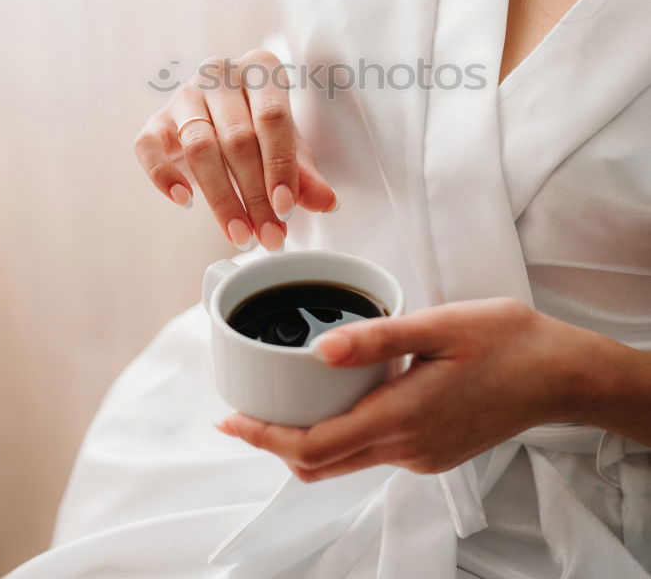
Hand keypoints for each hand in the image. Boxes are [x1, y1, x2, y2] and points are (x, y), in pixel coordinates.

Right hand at [135, 48, 336, 249]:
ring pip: (198, 146)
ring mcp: (184, 94)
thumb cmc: (261, 129)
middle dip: (253, 194)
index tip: (285, 208)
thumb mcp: (289, 148)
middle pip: (237, 138)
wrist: (221, 117)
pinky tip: (185, 200)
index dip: (279, 167)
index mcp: (260, 69)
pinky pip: (148, 147)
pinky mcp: (156, 119)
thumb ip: (305, 175)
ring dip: (220, 197)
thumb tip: (326, 201)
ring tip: (239, 233)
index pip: (272, 118)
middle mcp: (219, 73)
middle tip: (267, 235)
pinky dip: (164, 176)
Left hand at [217, 298, 608, 479]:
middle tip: (243, 415)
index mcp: (403, 416)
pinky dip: (342, 435)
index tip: (230, 421)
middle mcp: (407, 447)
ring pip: (345, 462)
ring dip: (306, 441)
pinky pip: (373, 452)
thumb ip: (378, 338)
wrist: (560, 374)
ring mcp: (421, 455)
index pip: (314, 446)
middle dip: (274, 444)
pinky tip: (340, 399)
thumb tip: (320, 351)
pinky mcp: (433, 452)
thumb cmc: (506, 341)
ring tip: (281, 404)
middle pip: (321, 464)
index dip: (264, 438)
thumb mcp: (440, 326)